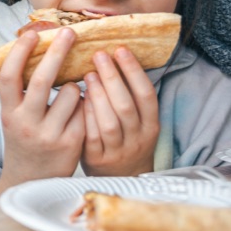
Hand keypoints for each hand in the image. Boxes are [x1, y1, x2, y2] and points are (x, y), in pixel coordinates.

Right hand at [0, 28, 84, 196]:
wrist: (33, 180)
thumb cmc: (25, 139)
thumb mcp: (14, 116)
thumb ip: (21, 92)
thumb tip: (35, 50)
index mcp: (9, 113)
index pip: (10, 77)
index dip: (19, 53)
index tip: (33, 34)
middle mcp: (26, 123)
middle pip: (42, 80)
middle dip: (57, 52)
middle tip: (69, 32)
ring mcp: (49, 134)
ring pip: (71, 92)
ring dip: (75, 85)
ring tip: (70, 95)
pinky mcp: (72, 143)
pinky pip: (85, 109)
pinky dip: (85, 104)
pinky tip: (79, 112)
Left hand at [80, 47, 159, 176]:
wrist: (121, 180)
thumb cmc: (125, 141)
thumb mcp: (137, 123)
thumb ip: (129, 97)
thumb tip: (114, 56)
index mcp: (150, 126)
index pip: (146, 95)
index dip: (134, 71)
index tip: (121, 50)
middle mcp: (137, 139)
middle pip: (126, 106)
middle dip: (113, 78)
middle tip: (99, 55)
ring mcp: (117, 151)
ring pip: (110, 122)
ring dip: (99, 96)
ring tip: (89, 74)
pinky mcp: (97, 160)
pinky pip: (92, 137)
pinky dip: (87, 116)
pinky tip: (79, 99)